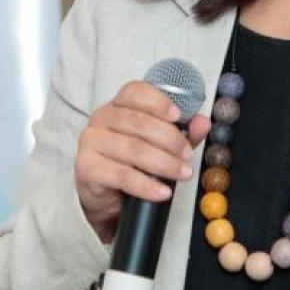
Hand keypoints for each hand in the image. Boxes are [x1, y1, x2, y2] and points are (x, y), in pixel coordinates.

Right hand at [75, 81, 211, 242]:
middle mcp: (101, 118)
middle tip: (187, 155)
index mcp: (118, 105)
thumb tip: (202, 123)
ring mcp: (91, 141)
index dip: (158, 102)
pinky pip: (122, 175)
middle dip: (170, 139)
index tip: (178, 116)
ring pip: (134, 149)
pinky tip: (162, 192)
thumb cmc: (130, 163)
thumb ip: (182, 133)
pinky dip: (146, 186)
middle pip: (139, 122)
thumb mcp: (159, 146)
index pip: (135, 92)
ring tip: (182, 174)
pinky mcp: (87, 167)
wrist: (104, 197)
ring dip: (164, 163)